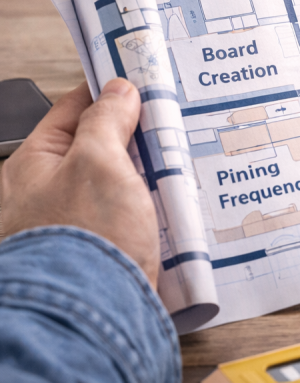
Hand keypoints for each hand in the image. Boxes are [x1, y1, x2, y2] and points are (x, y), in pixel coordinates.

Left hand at [1, 80, 158, 286]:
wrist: (90, 313)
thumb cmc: (84, 240)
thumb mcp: (99, 161)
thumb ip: (106, 121)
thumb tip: (117, 91)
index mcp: (32, 165)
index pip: (71, 110)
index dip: (107, 91)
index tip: (138, 78)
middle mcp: (45, 194)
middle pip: (97, 147)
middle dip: (134, 136)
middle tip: (166, 124)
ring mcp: (72, 223)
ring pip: (117, 182)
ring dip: (146, 174)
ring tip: (175, 165)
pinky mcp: (99, 249)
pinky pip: (127, 216)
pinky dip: (149, 206)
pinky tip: (170, 204)